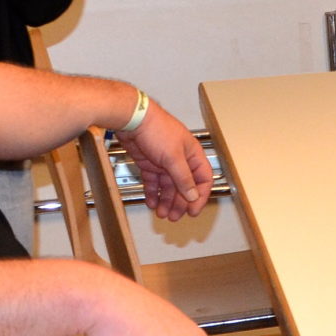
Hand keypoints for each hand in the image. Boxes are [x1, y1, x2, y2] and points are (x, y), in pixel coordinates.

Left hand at [116, 98, 213, 219]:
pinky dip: (153, 193)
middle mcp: (180, 159)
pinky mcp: (149, 163)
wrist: (132, 119)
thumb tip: (193, 195)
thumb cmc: (156, 128)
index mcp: (193, 155)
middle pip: (185, 186)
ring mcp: (164, 162)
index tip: (193, 210)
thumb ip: (184, 178)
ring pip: (168, 187)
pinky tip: (152, 202)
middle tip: (174, 216)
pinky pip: (154, 183)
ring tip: (162, 213)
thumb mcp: (174, 157)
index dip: (199, 196)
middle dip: (180, 202)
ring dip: (166, 200)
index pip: (203, 180)